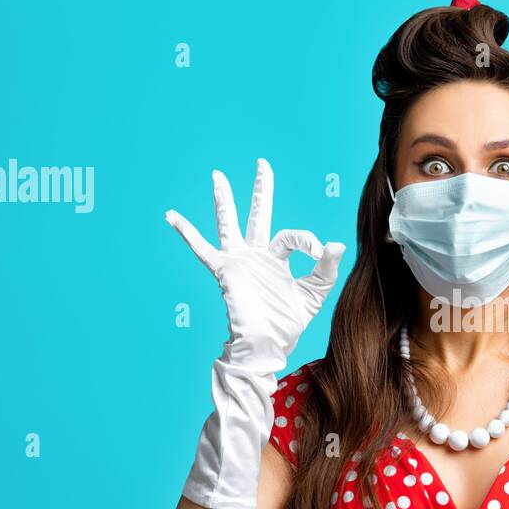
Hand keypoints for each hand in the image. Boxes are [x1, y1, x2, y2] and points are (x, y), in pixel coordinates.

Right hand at [165, 158, 344, 371]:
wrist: (267, 345)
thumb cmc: (287, 324)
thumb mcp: (313, 294)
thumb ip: (326, 269)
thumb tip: (337, 242)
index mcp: (279, 259)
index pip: (292, 237)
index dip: (308, 241)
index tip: (321, 252)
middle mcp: (258, 255)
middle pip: (259, 214)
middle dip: (261, 189)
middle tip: (262, 163)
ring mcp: (239, 261)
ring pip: (230, 223)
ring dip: (224, 200)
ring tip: (217, 176)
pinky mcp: (225, 271)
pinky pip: (202, 249)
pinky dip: (186, 232)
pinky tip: (171, 216)